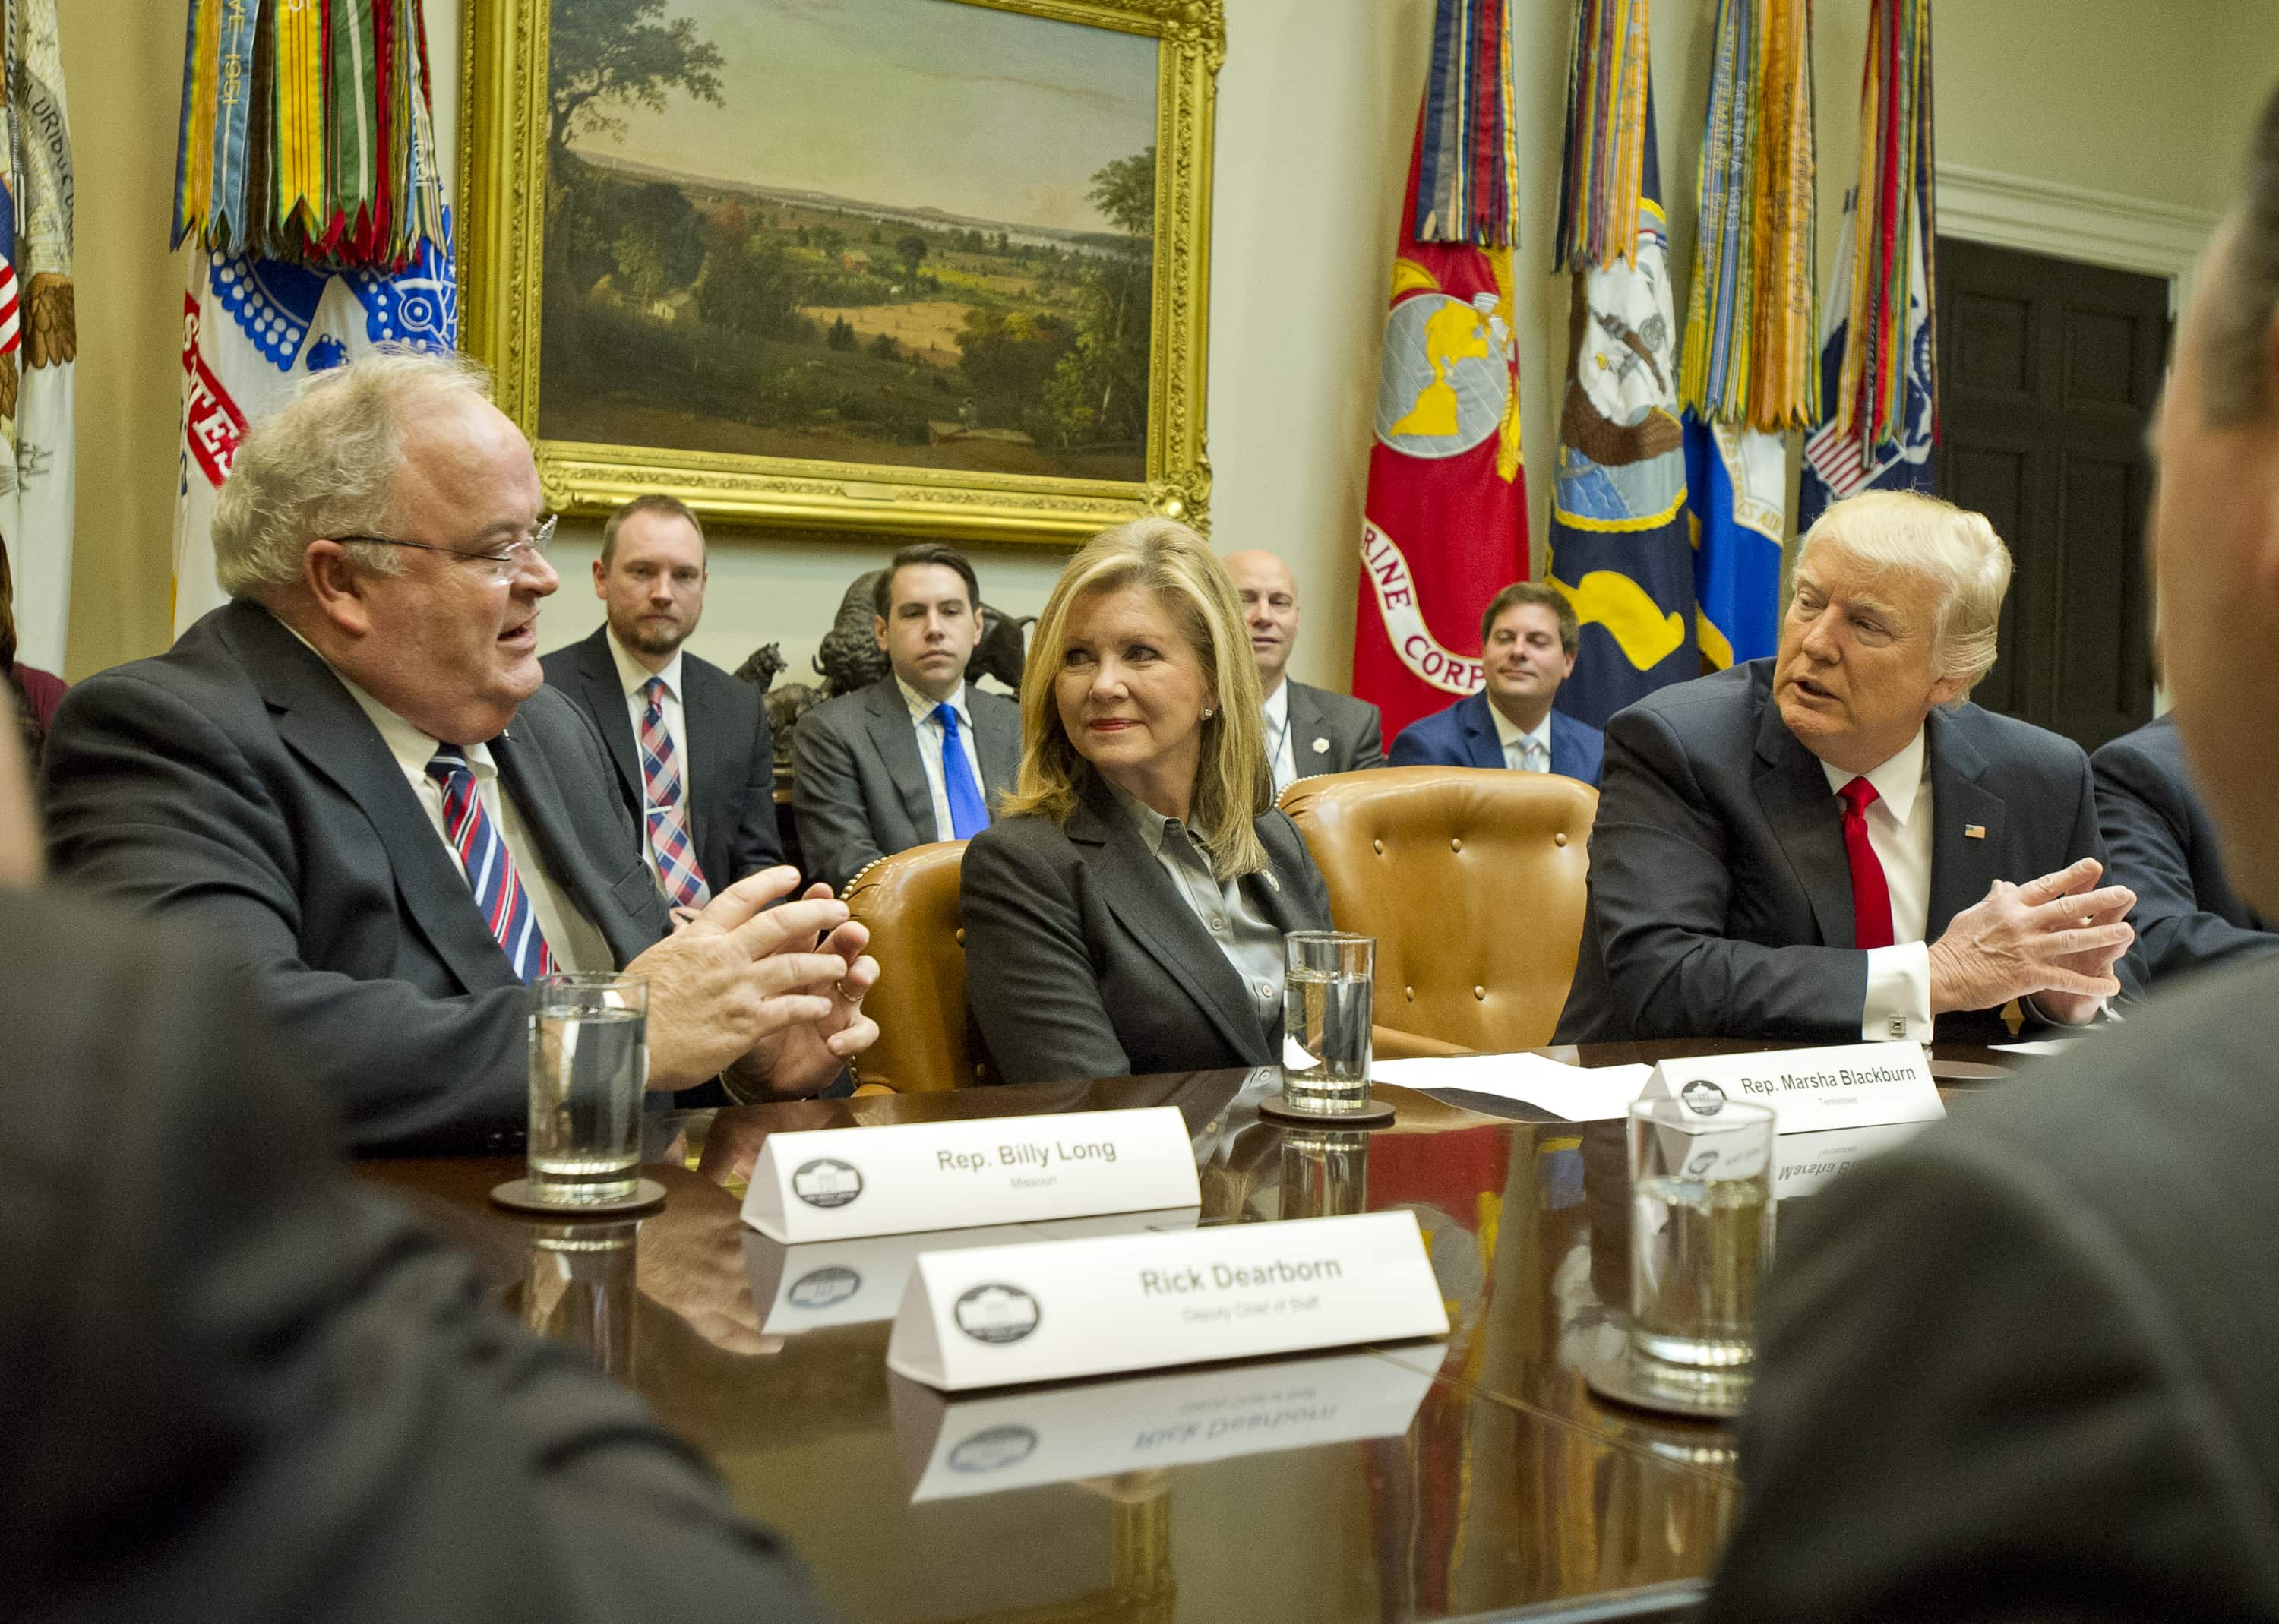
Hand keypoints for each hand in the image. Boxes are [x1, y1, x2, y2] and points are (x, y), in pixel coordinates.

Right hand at [625, 866, 861, 1090]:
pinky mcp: (745, 1025)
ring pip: (794, 966)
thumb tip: (692, 935)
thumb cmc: (633, 1005)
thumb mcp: (657, 959)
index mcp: (700, 938)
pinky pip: (789, 1010)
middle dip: (815, 912)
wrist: (624, 1042)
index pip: (741, 898)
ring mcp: (737, 990)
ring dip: (823, 963)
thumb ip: (685, 946)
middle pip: (780, 924)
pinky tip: (823, 1006)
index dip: (770, 882)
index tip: (793, 874)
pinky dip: (810, 1006)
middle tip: (838, 909)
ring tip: (840, 964)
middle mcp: (723, 957)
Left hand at [728, 880, 880, 1098]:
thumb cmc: (742, 1024)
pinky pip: (863, 1032)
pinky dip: (853, 1036)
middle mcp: (819, 973)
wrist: (752, 1073)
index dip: (813, 905)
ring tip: (856, 976)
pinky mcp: (843, 1037)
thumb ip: (731, 961)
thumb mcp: (732, 990)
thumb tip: (697, 926)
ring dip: (863, 972)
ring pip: (861, 978)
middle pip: (840, 944)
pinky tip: (836, 1043)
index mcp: (790, 956)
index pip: (804, 924)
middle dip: (848, 933)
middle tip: (851, 929)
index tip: (818, 888)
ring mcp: (836, 1004)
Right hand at [1926, 858, 2134, 1018]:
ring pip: (2074, 938)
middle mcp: (2021, 923)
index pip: (2046, 885)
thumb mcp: (1972, 913)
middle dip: (2100, 899)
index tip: (2095, 865)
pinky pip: (2066, 978)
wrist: (1939, 974)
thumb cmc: (1953, 946)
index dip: (2072, 874)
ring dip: (2104, 935)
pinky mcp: (2028, 975)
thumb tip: (2003, 885)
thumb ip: (1994, 899)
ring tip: (2127, 932)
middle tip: (2126, 893)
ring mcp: (2026, 949)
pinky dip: (2091, 984)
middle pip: (2068, 907)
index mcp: (2008, 905)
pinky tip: (2111, 986)